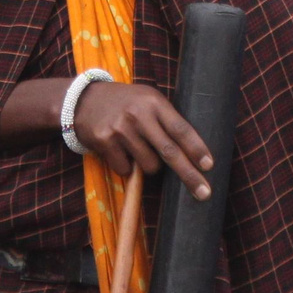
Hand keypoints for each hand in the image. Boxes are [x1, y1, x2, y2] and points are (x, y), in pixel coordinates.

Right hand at [74, 80, 213, 199]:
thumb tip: (192, 152)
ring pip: (149, 165)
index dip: (196, 148)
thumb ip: (166, 119)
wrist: (84, 99)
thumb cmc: (126, 103)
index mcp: (154, 102)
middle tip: (204, 193)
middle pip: (169, 152)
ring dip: (149, 166)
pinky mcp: (104, 141)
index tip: (209, 165)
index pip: (180, 128)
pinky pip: (125, 169)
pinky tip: (119, 150)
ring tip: (138, 149)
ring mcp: (120, 128)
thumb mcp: (147, 101)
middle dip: (189, 175)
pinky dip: (126, 166)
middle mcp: (138, 114)